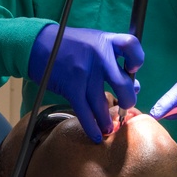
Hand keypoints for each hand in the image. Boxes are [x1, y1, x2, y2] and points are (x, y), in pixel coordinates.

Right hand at [28, 24, 143, 141]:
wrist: (39, 45)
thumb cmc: (71, 45)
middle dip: (128, 100)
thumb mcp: (94, 42)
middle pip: (123, 83)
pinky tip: (96, 135)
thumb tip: (136, 86)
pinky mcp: (71, 86)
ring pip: (103, 103)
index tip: (132, 69)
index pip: (131, 45)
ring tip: (108, 128)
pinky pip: (85, 112)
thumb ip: (114, 60)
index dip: (137, 59)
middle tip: (126, 106)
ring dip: (107, 120)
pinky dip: (92, 127)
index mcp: (106, 40)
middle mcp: (99, 55)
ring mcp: (85, 71)